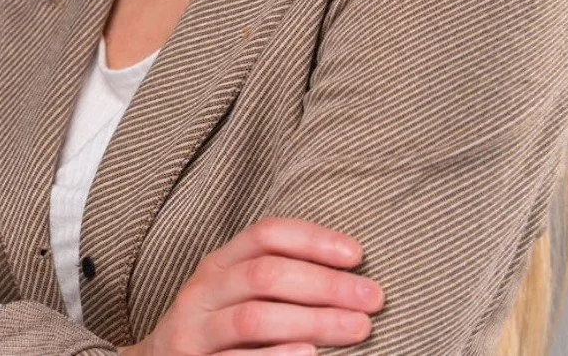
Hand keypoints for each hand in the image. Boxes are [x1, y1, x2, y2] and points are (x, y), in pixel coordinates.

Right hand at [139, 217, 384, 355]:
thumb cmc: (216, 326)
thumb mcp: (235, 291)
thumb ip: (275, 276)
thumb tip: (351, 272)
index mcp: (219, 263)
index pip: (266, 234)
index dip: (312, 239)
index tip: (357, 254)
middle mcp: (203, 291)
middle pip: (266, 275)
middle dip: (325, 284)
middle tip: (372, 297)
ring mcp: (195, 331)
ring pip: (254, 317)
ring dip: (312, 321)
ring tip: (356, 328)